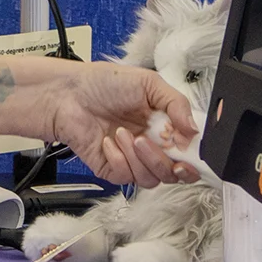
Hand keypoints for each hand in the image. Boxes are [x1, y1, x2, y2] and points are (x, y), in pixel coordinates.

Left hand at [44, 62, 199, 187]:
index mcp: (163, 126)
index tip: (188, 151)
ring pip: (152, 178)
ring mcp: (131, 159)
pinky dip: (119, 160)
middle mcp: (150, 145)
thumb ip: (177, 105)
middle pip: (175, 173)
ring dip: (140, 157)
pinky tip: (108, 142)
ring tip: (123, 133)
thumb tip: (194, 130)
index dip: (194, 158)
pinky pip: (126, 177)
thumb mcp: (148, 83)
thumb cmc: (102, 83)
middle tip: (152, 140)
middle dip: (168, 162)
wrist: (67, 93)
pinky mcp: (112, 168)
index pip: (189, 153)